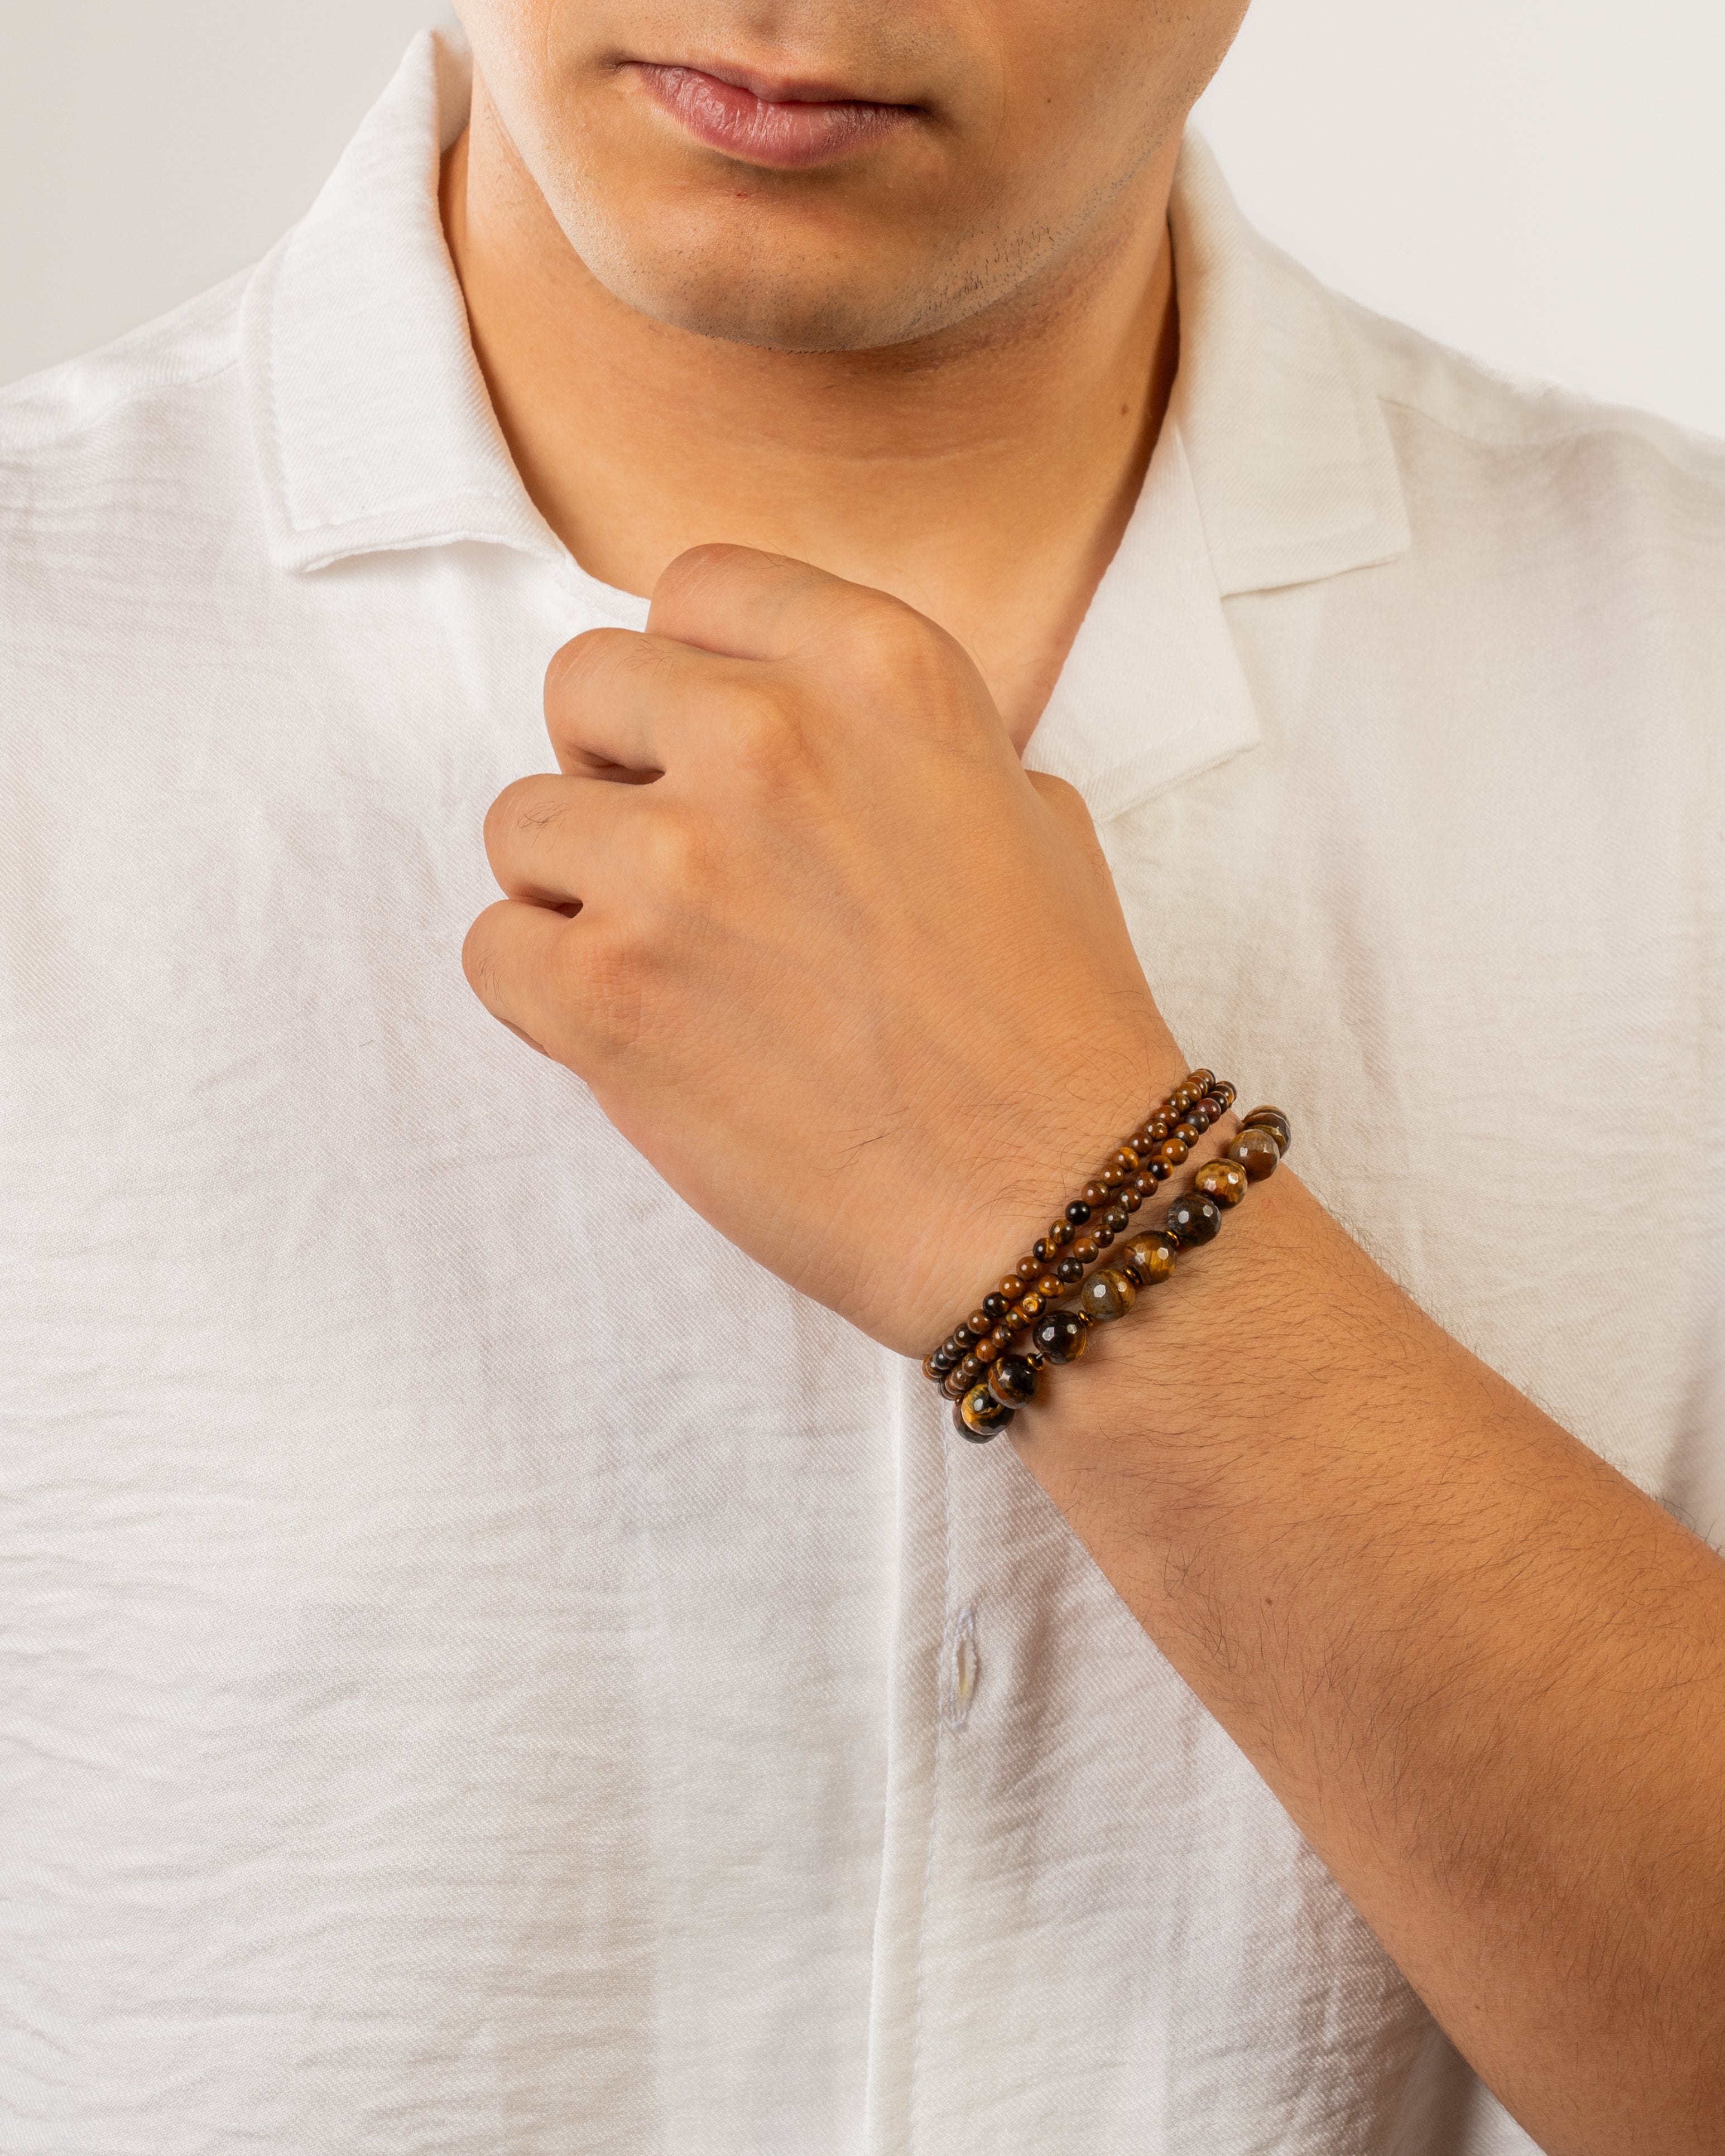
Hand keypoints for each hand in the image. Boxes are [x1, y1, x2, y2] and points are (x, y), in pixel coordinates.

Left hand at [464, 545, 1183, 1352]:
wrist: (1054, 1202)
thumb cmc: (1056, 1025)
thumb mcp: (1028, 812)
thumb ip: (897, 742)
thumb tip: (815, 732)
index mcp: (880, 668)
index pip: (696, 587)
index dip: (686, 672)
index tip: (705, 744)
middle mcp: (769, 736)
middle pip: (585, 685)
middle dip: (617, 770)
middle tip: (681, 867)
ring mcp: (673, 864)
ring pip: (519, 823)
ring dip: (575, 891)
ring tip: (671, 971)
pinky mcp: (604, 994)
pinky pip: (491, 948)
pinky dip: (541, 995)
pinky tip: (634, 1037)